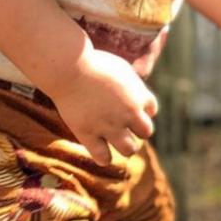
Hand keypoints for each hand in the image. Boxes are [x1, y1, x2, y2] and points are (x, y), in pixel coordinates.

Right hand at [47, 48, 157, 163]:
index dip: (141, 107)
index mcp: (139, 96)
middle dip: (138, 129)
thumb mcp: (121, 68)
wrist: (69, 67)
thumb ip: (133, 85)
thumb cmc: (92, 63)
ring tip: (117, 140)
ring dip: (126, 146)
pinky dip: (104, 158)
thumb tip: (138, 97)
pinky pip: (103, 157)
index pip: (152, 109)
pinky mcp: (89, 134)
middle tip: (123, 123)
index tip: (127, 103)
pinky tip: (101, 152)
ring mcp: (109, 126)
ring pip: (129, 149)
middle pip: (146, 132)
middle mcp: (129, 114)